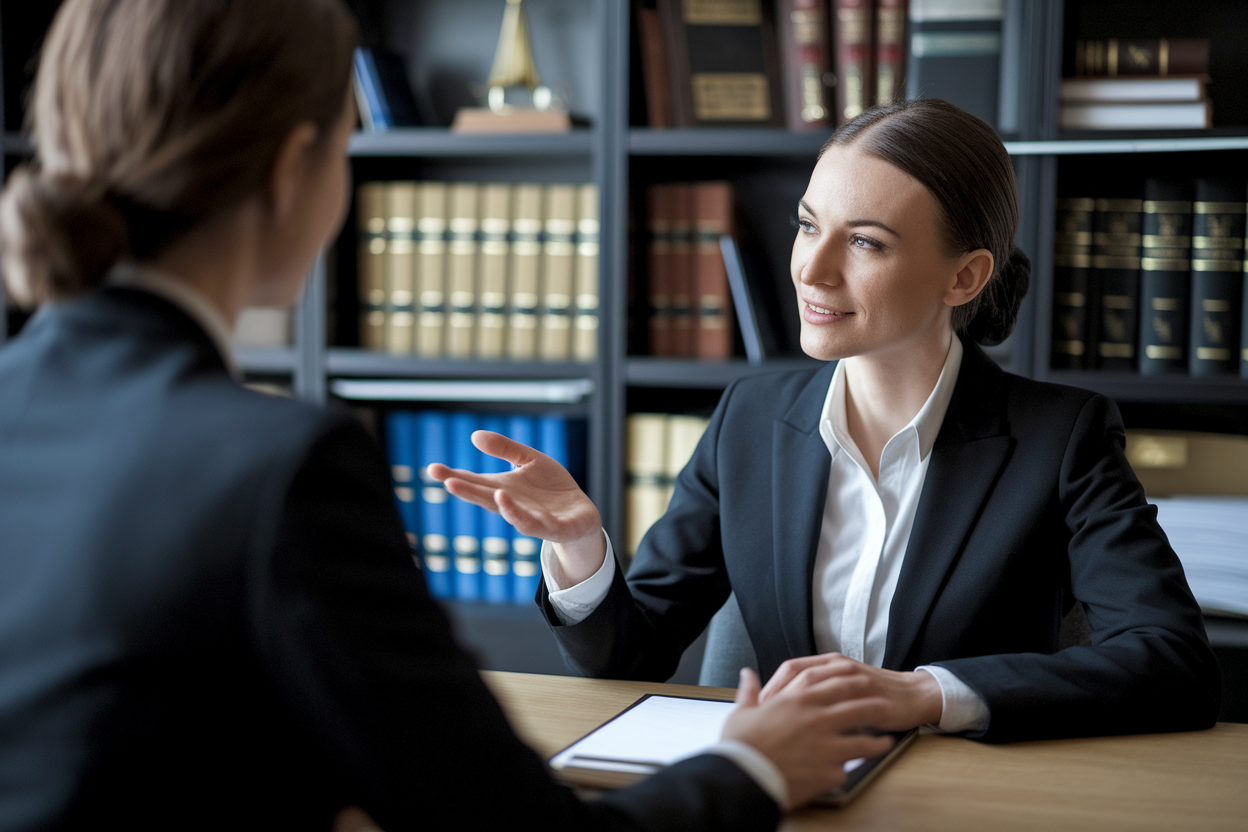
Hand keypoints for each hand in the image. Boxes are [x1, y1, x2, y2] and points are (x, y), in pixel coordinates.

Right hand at [427, 431, 605, 584]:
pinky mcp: (555, 528)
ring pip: (516, 516)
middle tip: (448, 482)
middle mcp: (514, 506)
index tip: (432, 469)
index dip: (454, 476)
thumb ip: (505, 449)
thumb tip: (474, 436)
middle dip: (469, 492)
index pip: (476, 483)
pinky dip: (530, 519)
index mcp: (505, 490)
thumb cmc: (551, 489)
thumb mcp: (530, 461)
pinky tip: (526, 509)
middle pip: (488, 500)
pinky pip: (541, 525)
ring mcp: (534, 519)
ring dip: (504, 507)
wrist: (580, 516)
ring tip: (495, 494)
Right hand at [722, 667, 894, 807]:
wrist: (744, 779)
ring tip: (885, 741)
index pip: (831, 682)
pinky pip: (848, 769)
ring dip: (877, 740)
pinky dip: (853, 769)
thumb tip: (747, 675)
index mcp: (796, 701)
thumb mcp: (741, 713)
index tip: (860, 678)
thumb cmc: (741, 747)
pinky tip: (861, 770)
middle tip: (884, 705)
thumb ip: (749, 692)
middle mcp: (817, 720)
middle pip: (856, 707)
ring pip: (863, 739)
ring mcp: (827, 746)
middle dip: (873, 704)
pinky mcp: (830, 772)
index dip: (849, 679)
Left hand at [759, 653, 942, 731]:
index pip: (791, 669)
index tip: (755, 706)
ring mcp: (855, 681)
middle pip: (799, 677)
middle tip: (762, 720)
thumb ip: (814, 690)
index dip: (771, 686)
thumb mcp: (840, 687)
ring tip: (782, 730)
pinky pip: (845, 708)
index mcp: (827, 663)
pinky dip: (828, 721)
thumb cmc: (872, 695)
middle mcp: (838, 667)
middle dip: (778, 698)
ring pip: (819, 689)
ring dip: (798, 710)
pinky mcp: (871, 697)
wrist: (912, 695)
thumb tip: (778, 707)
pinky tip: (815, 736)